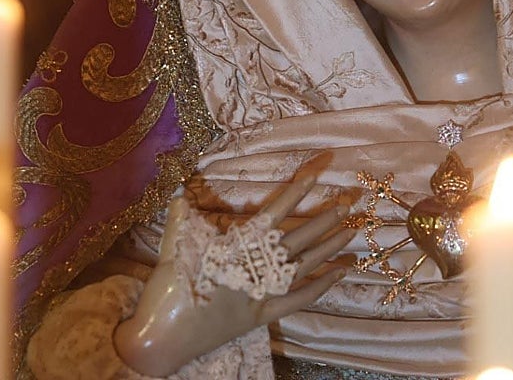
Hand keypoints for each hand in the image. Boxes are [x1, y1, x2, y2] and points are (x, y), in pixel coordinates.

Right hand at [113, 167, 354, 376]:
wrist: (161, 340)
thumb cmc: (166, 291)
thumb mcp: (172, 248)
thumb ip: (181, 218)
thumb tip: (178, 189)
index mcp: (235, 247)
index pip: (273, 213)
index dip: (296, 191)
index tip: (317, 173)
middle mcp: (254, 269)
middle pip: (297, 238)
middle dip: (324, 218)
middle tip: (349, 202)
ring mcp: (261, 294)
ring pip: (303, 266)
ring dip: (328, 247)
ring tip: (351, 229)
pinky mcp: (260, 316)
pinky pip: (298, 300)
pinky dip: (320, 286)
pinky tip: (340, 272)